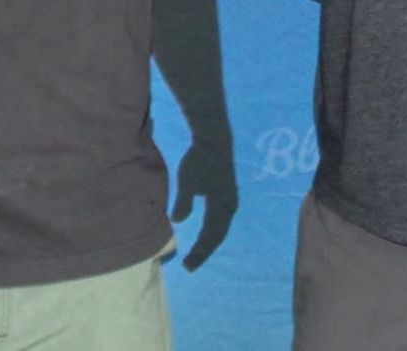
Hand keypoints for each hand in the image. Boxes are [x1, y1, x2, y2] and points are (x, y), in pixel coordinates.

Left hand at [169, 138, 237, 270]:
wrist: (214, 141)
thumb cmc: (199, 160)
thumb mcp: (187, 180)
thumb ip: (184, 201)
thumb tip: (176, 220)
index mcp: (221, 206)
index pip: (210, 236)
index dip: (199, 252)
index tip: (187, 266)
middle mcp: (229, 206)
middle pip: (217, 236)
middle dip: (204, 252)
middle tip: (189, 266)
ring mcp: (230, 200)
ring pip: (220, 229)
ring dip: (209, 242)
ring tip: (198, 254)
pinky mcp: (227, 195)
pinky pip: (220, 220)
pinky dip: (212, 231)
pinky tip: (205, 233)